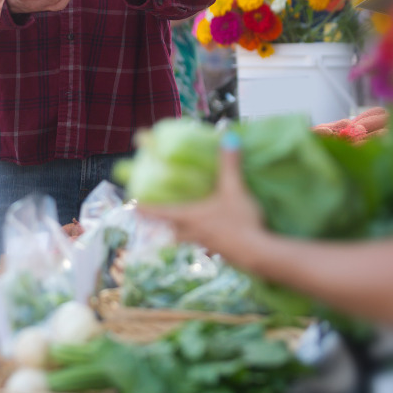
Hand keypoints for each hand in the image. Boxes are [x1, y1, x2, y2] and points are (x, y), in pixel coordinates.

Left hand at [138, 141, 265, 268]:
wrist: (259, 255)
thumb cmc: (240, 221)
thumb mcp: (234, 189)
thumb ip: (229, 164)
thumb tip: (229, 138)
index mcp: (190, 217)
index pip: (161, 213)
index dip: (146, 210)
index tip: (133, 207)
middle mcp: (194, 233)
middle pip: (173, 231)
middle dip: (167, 225)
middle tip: (164, 219)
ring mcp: (209, 246)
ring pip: (191, 240)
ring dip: (187, 234)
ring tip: (192, 227)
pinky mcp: (224, 254)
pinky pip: (210, 246)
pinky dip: (209, 241)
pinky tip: (220, 237)